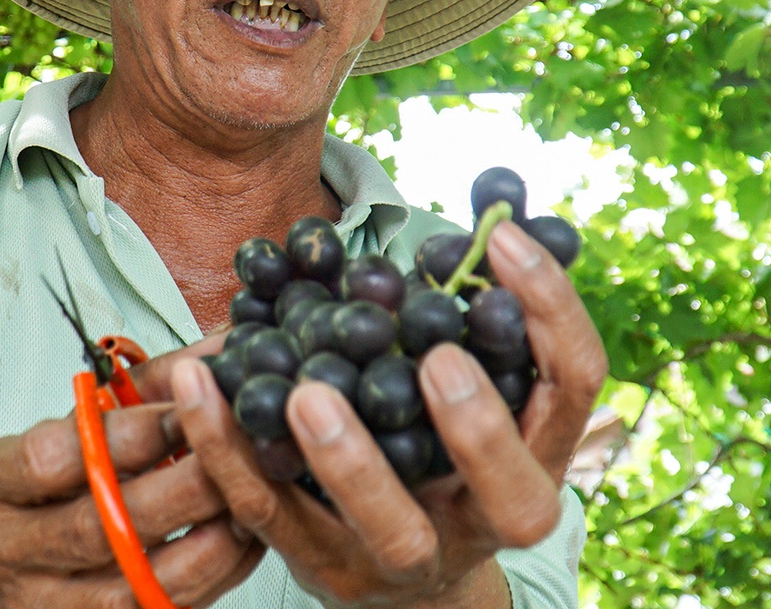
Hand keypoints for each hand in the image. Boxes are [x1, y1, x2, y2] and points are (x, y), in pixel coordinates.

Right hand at [0, 339, 264, 608]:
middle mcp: (5, 548)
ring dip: (207, 541)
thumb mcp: (72, 430)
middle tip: (240, 454)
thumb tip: (224, 346)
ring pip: (134, 583)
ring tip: (252, 499)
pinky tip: (244, 543)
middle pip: (98, 525)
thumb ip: (142, 388)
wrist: (11, 576)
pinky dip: (212, 577)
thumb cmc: (52, 488)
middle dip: (181, 488)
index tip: (190, 406)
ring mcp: (44, 604)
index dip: (130, 433)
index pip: (54, 457)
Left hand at [168, 221, 608, 608]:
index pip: (574, 383)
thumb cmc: (434, 440)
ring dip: (351, 460)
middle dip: (478, 430)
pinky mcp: (317, 561)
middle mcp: (484, 515)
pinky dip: (226, 444)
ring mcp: (403, 553)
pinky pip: (268, 508)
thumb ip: (473, 307)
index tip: (500, 237)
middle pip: (511, 495)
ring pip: (389, 524)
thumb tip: (493, 199)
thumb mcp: (470, 375)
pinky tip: (197, 379)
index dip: (550, 310)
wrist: (389, 575)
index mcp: (537, 453)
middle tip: (435, 357)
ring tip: (309, 393)